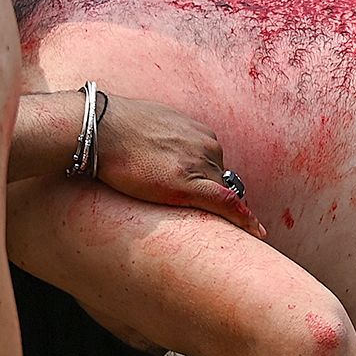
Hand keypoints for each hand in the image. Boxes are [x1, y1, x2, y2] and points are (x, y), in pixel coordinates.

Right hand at [90, 91, 266, 237]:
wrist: (99, 127)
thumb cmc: (116, 125)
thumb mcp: (152, 123)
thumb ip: (166, 138)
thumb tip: (160, 150)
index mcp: (199, 132)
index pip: (213, 164)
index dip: (210, 183)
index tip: (213, 198)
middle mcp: (206, 146)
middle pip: (219, 180)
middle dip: (210, 196)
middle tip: (187, 214)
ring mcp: (200, 165)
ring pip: (219, 193)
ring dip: (214, 208)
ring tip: (188, 221)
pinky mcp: (188, 185)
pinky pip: (225, 203)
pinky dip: (244, 219)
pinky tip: (256, 232)